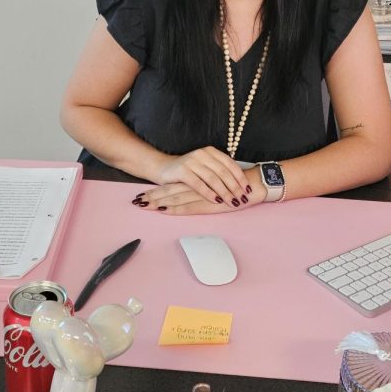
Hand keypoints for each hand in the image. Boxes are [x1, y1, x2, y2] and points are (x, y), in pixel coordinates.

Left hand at [134, 172, 266, 214]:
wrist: (254, 185)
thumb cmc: (237, 187)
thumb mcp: (217, 187)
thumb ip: (204, 189)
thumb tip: (193, 194)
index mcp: (198, 182)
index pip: (174, 186)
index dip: (158, 191)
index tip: (143, 194)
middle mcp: (197, 187)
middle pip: (171, 191)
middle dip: (153, 196)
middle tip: (136, 201)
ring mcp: (202, 195)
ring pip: (176, 198)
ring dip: (159, 201)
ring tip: (144, 205)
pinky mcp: (209, 203)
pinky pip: (189, 206)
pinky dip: (175, 208)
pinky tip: (164, 209)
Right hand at [151, 147, 249, 207]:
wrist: (163, 168)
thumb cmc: (188, 170)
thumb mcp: (205, 167)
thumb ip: (219, 170)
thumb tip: (240, 183)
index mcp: (211, 152)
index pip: (230, 164)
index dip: (240, 177)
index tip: (248, 189)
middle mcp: (203, 154)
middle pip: (223, 172)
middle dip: (235, 187)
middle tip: (242, 198)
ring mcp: (192, 161)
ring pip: (213, 178)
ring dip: (224, 191)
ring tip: (232, 202)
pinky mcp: (182, 171)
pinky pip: (199, 184)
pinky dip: (209, 193)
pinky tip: (216, 201)